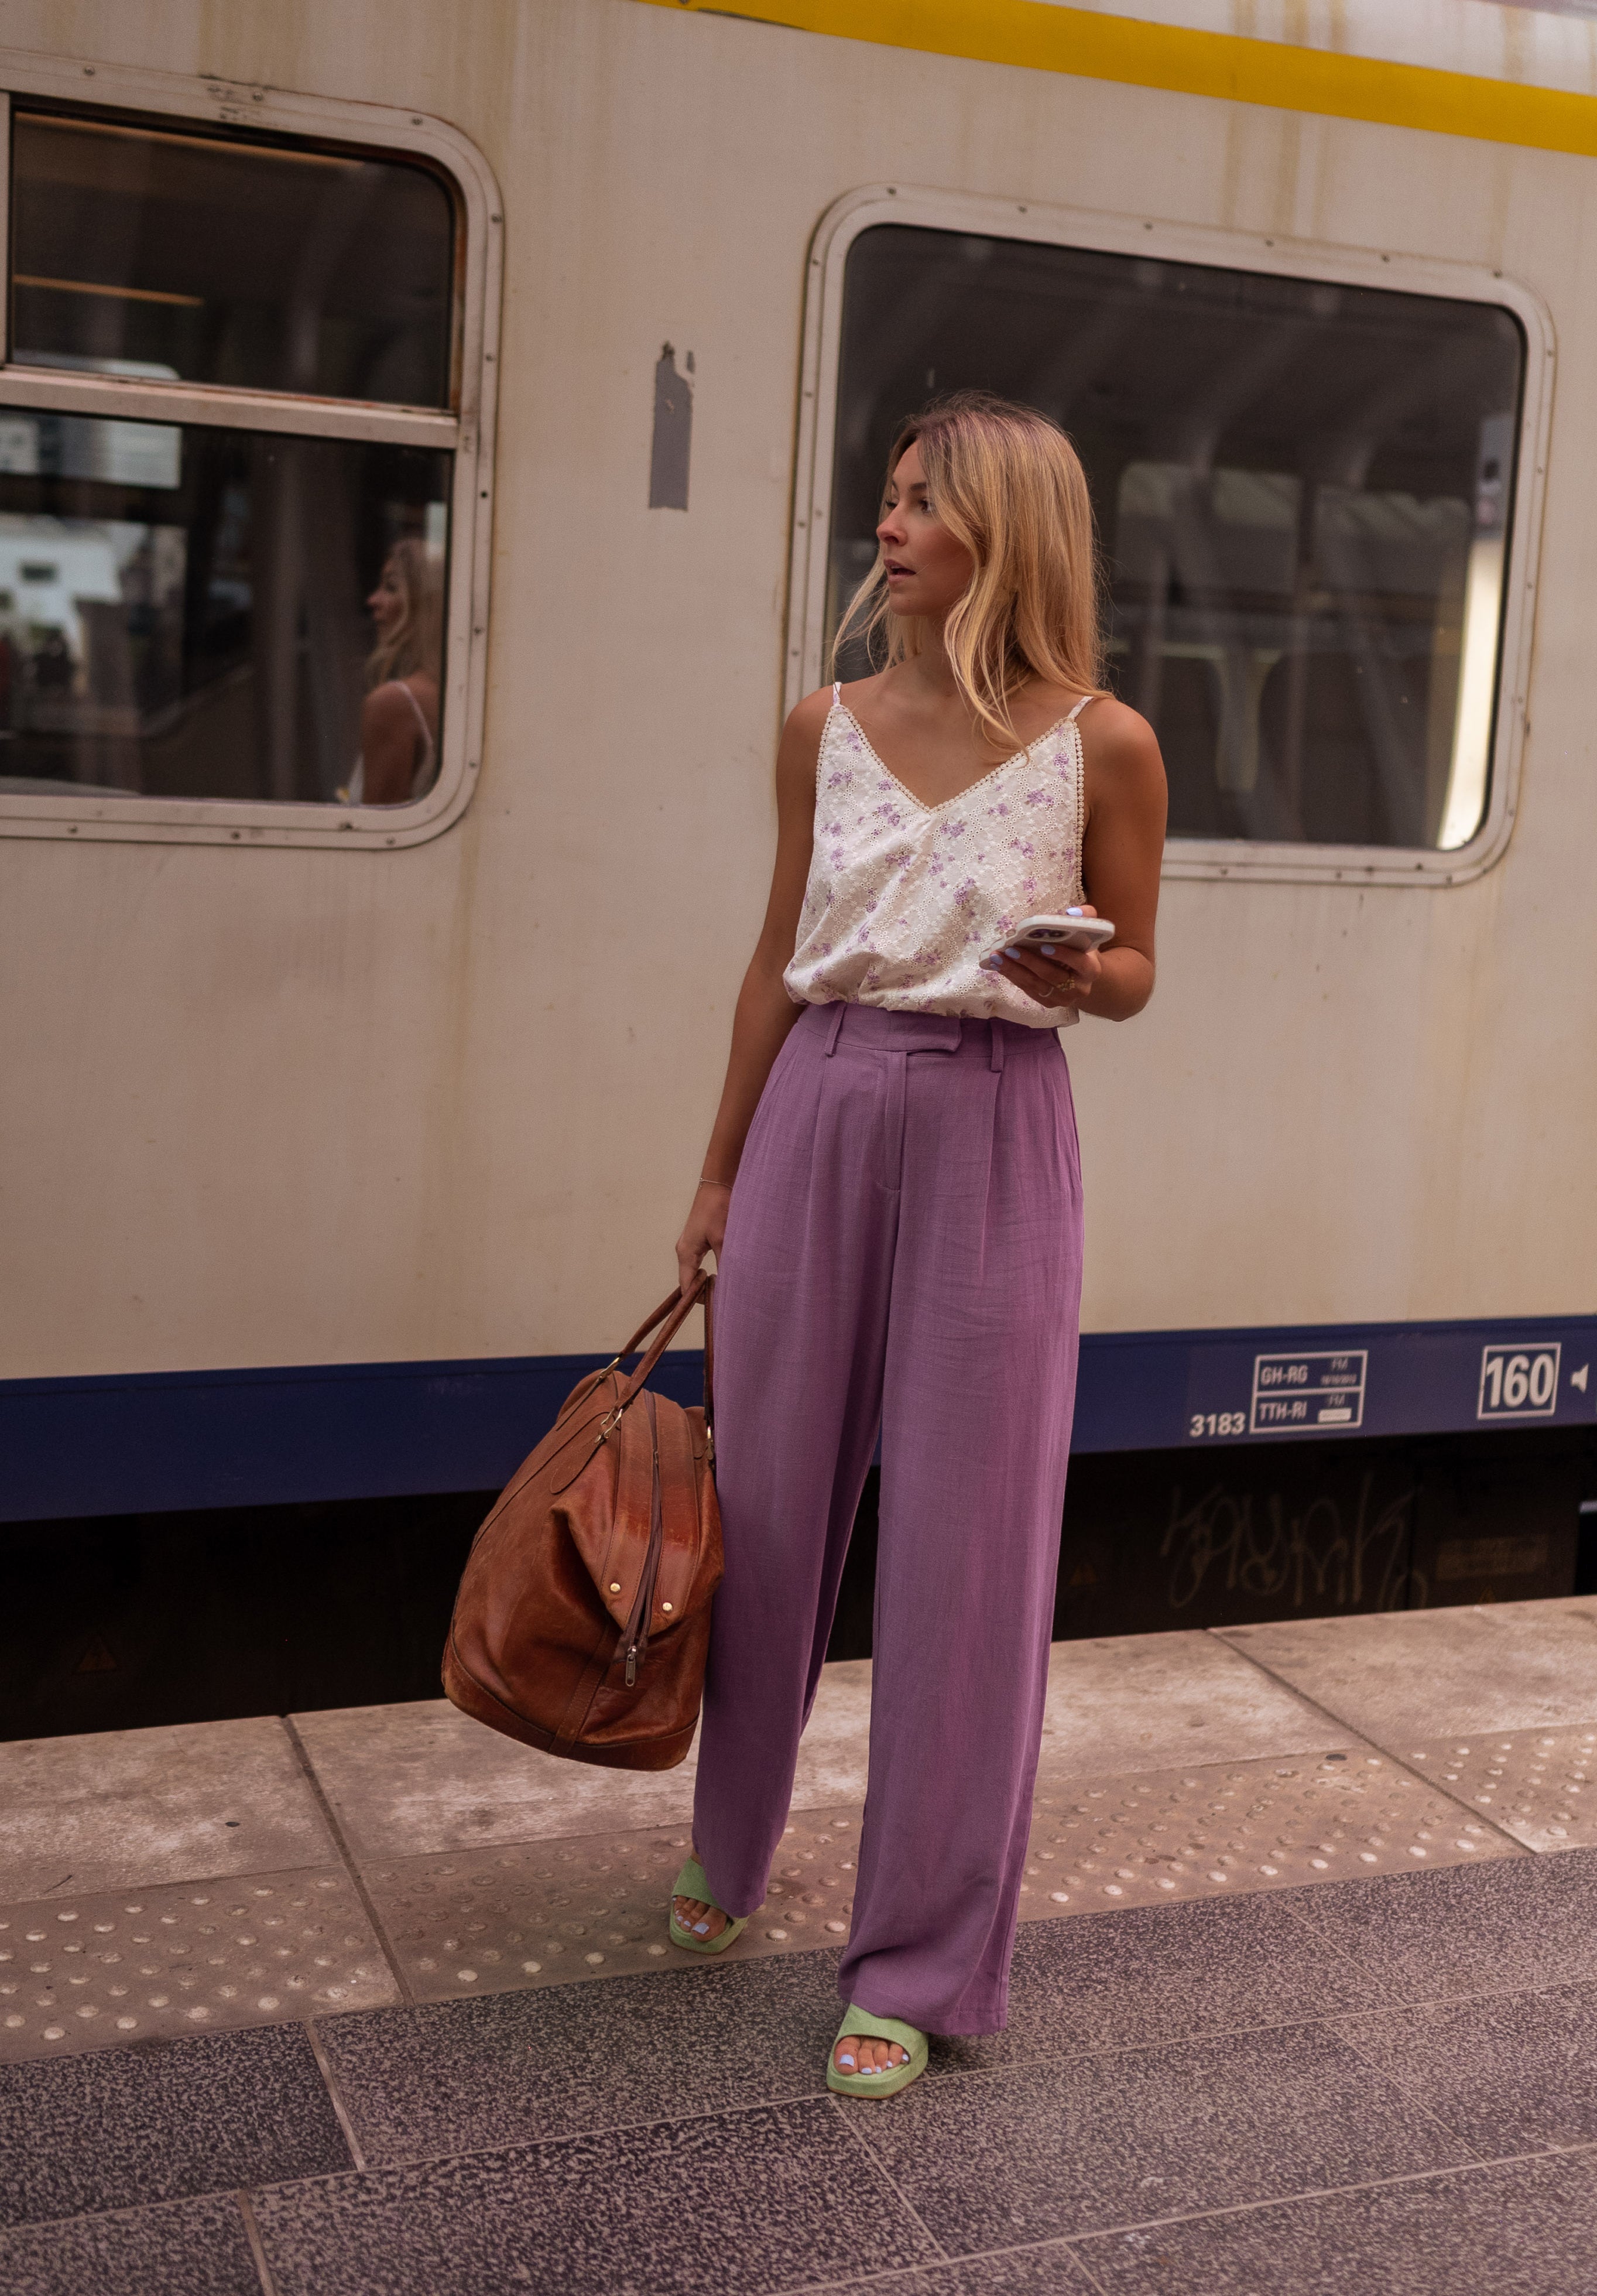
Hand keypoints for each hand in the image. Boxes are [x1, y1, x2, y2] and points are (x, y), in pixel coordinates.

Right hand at [676, 1180, 730, 1295]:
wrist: (717, 1186)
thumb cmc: (718, 1210)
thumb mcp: (724, 1239)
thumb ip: (725, 1263)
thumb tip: (729, 1284)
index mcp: (686, 1253)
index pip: (686, 1286)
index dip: (697, 1299)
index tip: (713, 1307)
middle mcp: (684, 1251)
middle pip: (688, 1281)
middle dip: (702, 1292)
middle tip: (721, 1299)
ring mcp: (689, 1245)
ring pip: (694, 1272)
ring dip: (705, 1282)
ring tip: (722, 1289)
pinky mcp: (697, 1240)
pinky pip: (698, 1263)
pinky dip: (707, 1272)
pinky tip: (721, 1274)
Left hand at [980, 905, 1103, 1011]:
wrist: (1080, 976)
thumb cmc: (1080, 950)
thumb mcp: (1086, 933)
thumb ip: (1085, 918)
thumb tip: (1072, 912)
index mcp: (1091, 970)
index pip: (1080, 963)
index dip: (1063, 955)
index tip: (1044, 946)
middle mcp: (1079, 989)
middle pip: (1052, 976)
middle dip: (1030, 962)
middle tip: (1011, 949)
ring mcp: (1063, 999)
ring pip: (1036, 985)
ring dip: (1014, 971)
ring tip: (997, 957)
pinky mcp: (1048, 1003)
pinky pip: (1028, 990)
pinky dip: (1012, 977)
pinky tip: (999, 965)